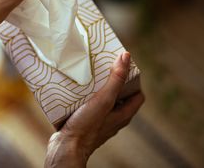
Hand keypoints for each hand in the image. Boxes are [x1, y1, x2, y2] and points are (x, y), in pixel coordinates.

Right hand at [45, 52, 143, 167]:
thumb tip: (126, 57)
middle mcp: (114, 119)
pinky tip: (77, 90)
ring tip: (91, 76)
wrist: (66, 147)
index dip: (135, 81)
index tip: (124, 68)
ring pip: (105, 101)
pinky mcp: (86, 123)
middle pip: (121, 97)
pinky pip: (91, 106)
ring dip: (99, 88)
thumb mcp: (104, 99)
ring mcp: (100, 122)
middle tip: (106, 68)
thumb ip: (115, 79)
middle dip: (115, 82)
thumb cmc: (87, 126)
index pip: (138, 95)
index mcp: (123, 115)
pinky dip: (87, 97)